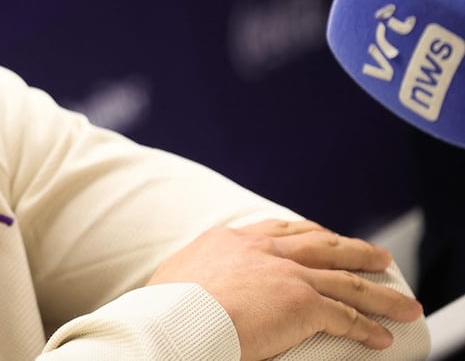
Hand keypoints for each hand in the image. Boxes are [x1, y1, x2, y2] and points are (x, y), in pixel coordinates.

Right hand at [147, 218, 422, 360]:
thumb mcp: (178, 277)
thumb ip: (199, 276)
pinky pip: (345, 316)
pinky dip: (367, 328)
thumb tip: (200, 292)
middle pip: (322, 244)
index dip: (308, 234)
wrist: (176, 320)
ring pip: (345, 280)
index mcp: (231, 241)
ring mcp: (285, 274)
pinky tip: (380, 337)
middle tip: (378, 256)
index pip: (280, 230)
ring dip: (378, 293)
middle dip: (354, 249)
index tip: (324, 237)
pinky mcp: (301, 303)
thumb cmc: (166, 309)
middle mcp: (263, 250)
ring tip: (401, 303)